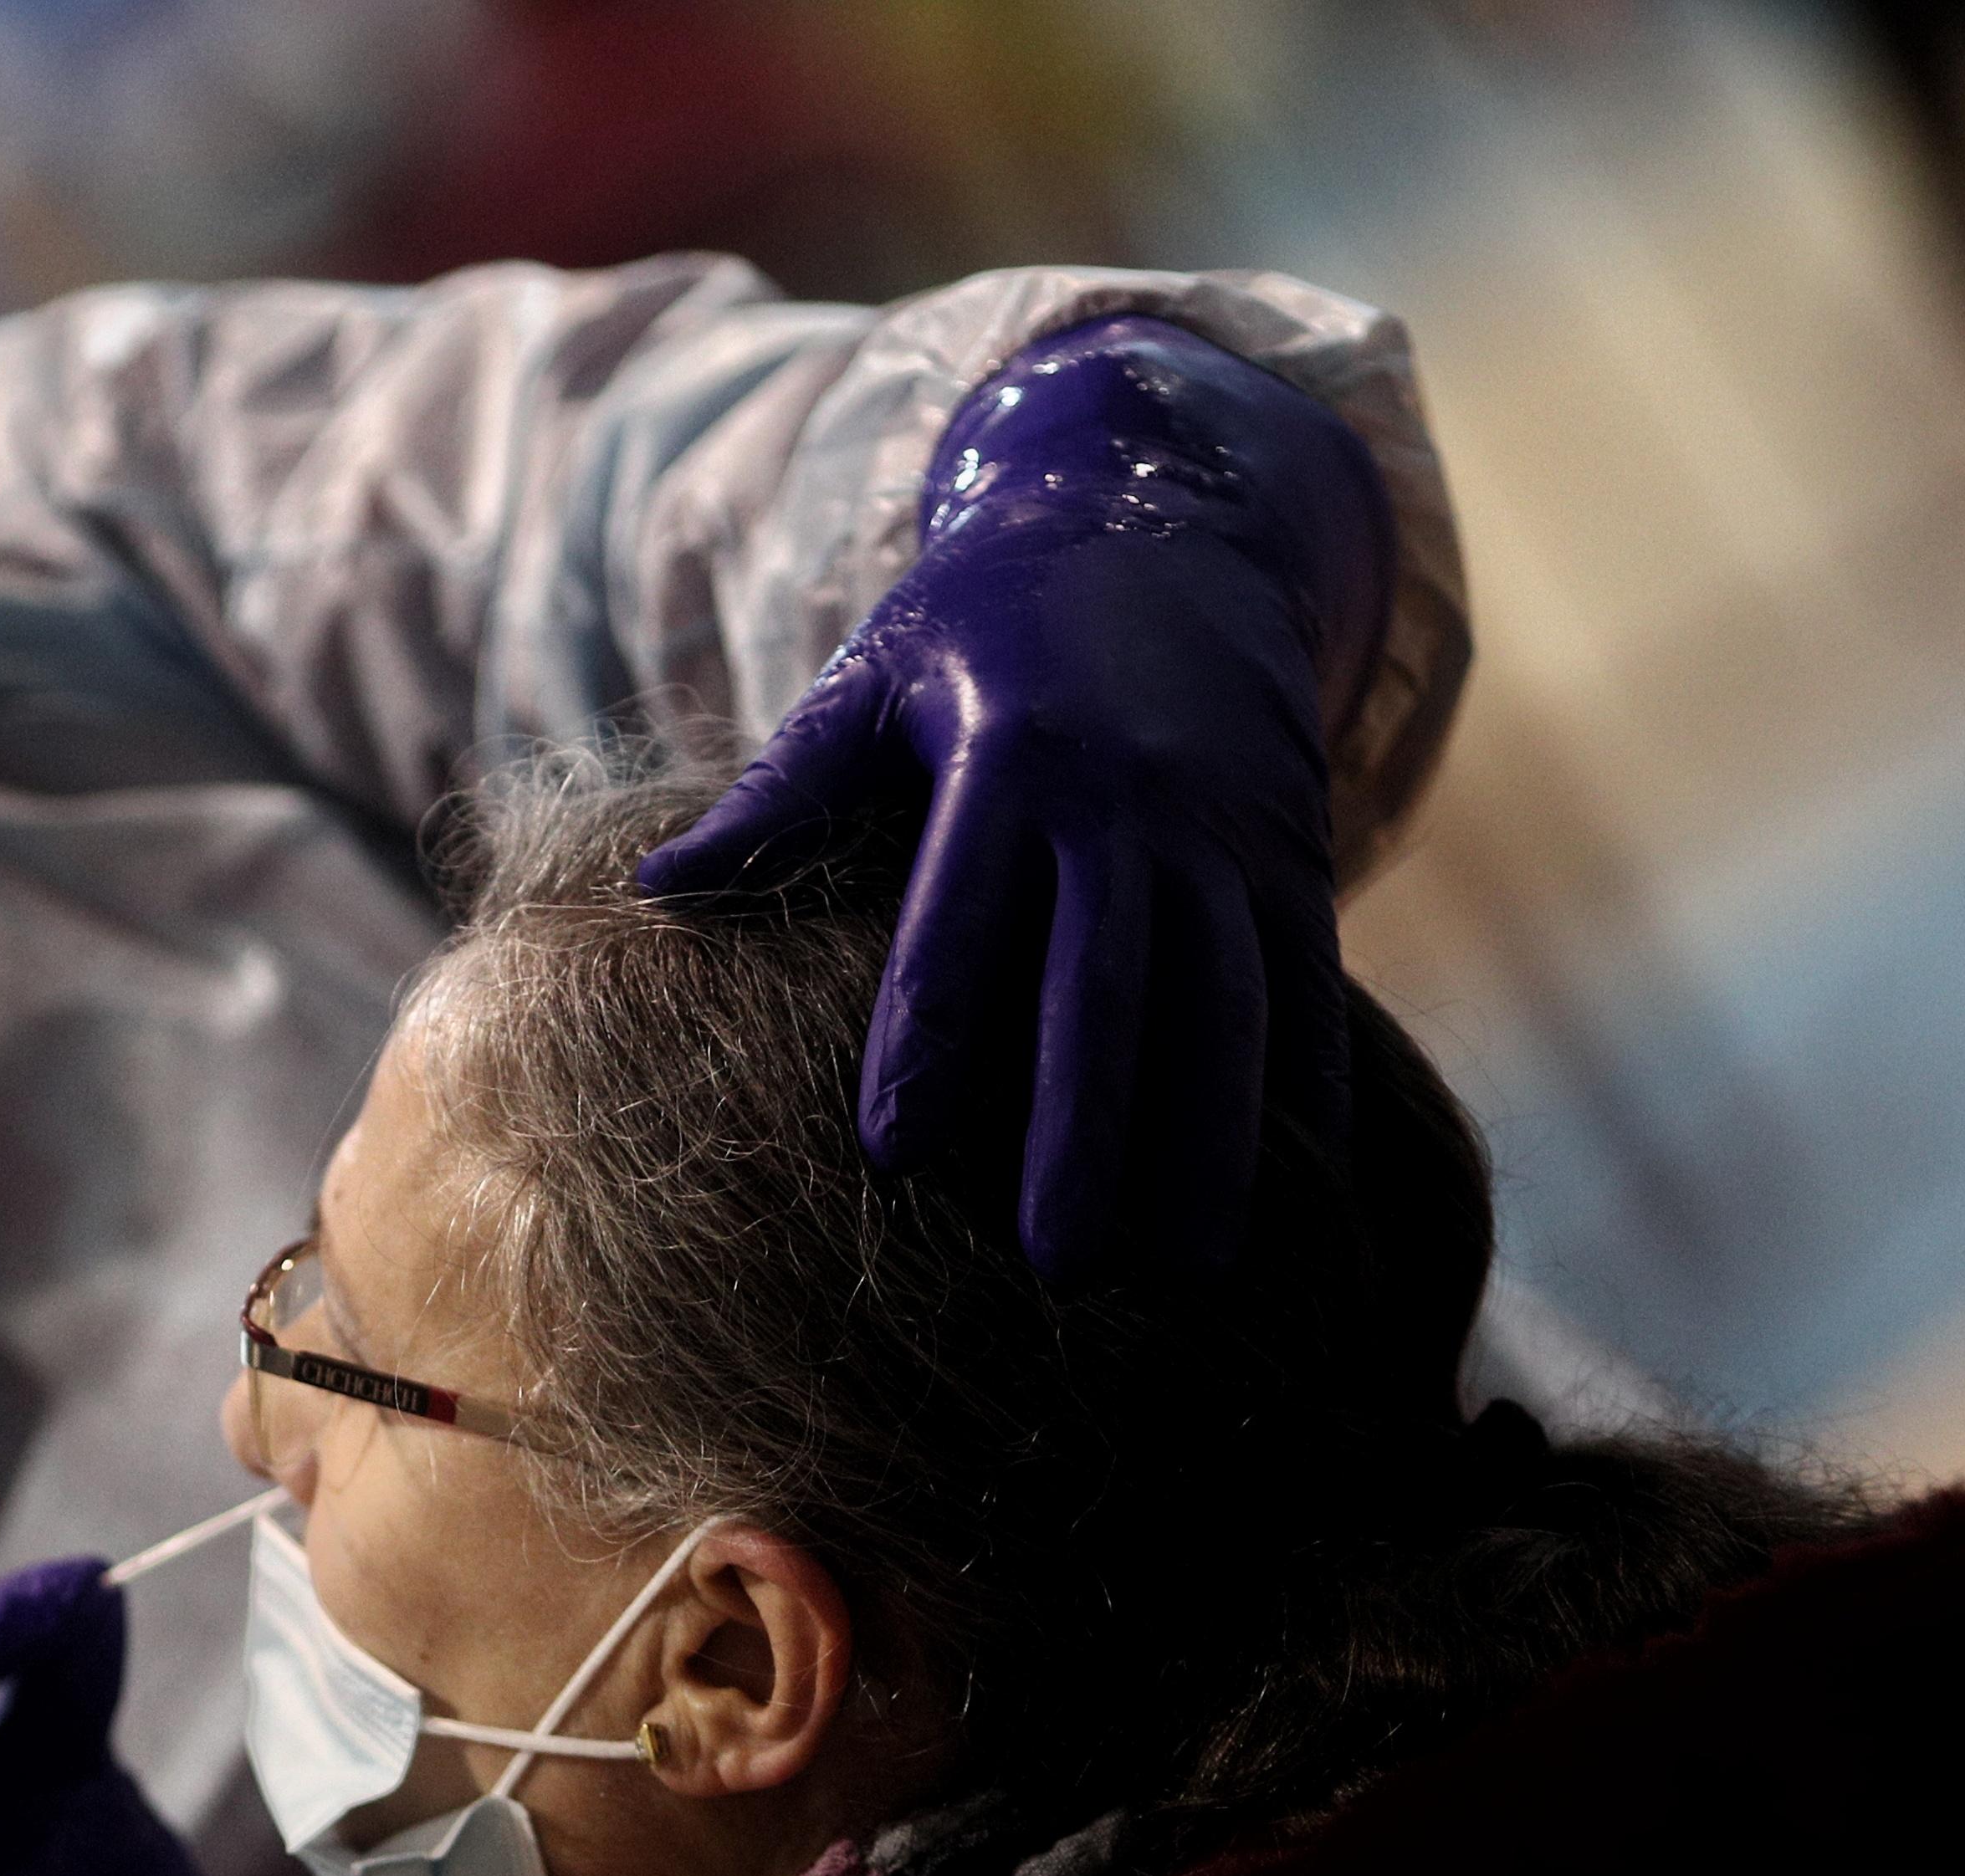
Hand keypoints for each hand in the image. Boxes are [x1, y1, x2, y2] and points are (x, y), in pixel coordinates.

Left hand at [641, 316, 1397, 1283]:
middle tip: (1060, 1266)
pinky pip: (1307, 981)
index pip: (958, 920)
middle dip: (1087, 1129)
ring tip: (1190, 1274)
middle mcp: (1127, 798)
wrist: (1166, 514)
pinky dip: (1310, 1086)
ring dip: (1212, 1141)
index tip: (895, 1150)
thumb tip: (654, 888)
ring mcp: (1225, 828)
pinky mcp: (1294, 847)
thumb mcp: (872, 675)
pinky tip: (1301, 1191)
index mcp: (1008, 758)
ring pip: (1227, 1003)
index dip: (927, 1035)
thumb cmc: (982, 623)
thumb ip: (778, 792)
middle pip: (1107, 986)